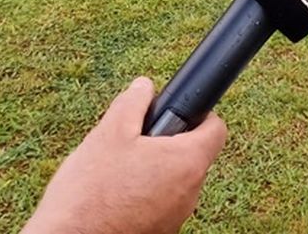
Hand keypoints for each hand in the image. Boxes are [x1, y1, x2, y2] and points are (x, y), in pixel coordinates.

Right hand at [21, 77, 227, 233]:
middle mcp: (192, 191)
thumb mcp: (109, 133)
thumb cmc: (91, 191)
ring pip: (175, 180)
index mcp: (187, 161)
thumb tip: (144, 87)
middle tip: (136, 142)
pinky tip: (116, 193)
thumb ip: (132, 103)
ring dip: (155, 170)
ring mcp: (178, 215)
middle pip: (193, 155)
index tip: (178, 114)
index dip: (200, 116)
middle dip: (169, 143)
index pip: (216, 129)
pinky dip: (146, 193)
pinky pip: (162, 203)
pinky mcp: (162, 230)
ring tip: (120, 170)